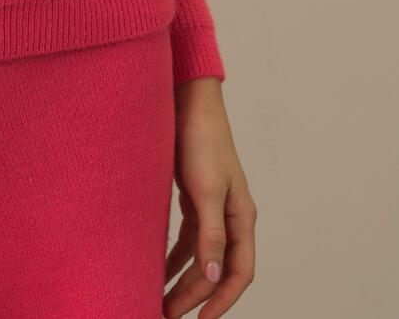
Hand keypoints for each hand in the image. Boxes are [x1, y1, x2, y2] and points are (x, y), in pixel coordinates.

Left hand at [164, 78, 256, 318]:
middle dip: (195, 295)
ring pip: (200, 256)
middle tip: (166, 314)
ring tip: (160, 300)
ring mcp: (211, 207)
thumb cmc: (201, 141)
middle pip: (216, 268)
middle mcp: (230, 216)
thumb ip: (212, 234)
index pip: (239, 272)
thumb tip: (214, 276)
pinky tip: (157, 268)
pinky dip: (174, 256)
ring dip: (183, 279)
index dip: (222, 300)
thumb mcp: (207, 189)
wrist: (186, 101)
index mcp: (241, 217)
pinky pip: (187, 238)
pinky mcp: (193, 197)